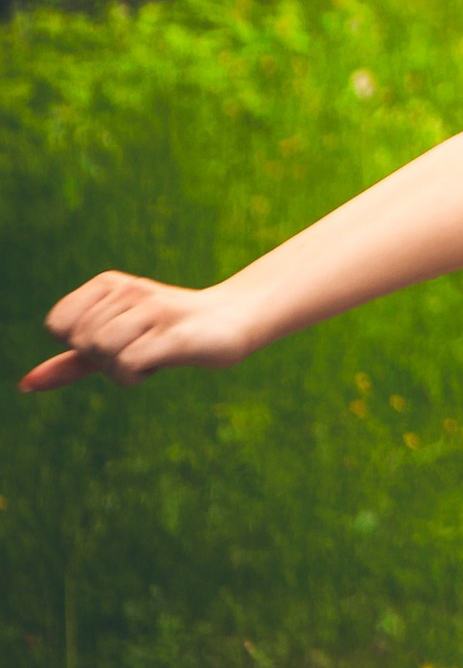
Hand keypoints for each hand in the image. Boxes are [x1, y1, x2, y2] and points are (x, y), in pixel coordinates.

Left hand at [20, 273, 264, 392]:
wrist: (233, 320)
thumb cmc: (166, 333)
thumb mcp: (114, 342)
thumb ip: (71, 362)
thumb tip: (26, 384)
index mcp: (109, 283)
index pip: (58, 325)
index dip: (78, 345)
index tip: (112, 340)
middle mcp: (129, 290)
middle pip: (81, 341)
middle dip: (102, 360)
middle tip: (137, 349)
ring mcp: (154, 309)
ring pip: (102, 351)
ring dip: (121, 369)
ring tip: (151, 353)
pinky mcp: (175, 334)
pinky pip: (127, 364)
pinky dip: (135, 376)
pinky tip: (161, 362)